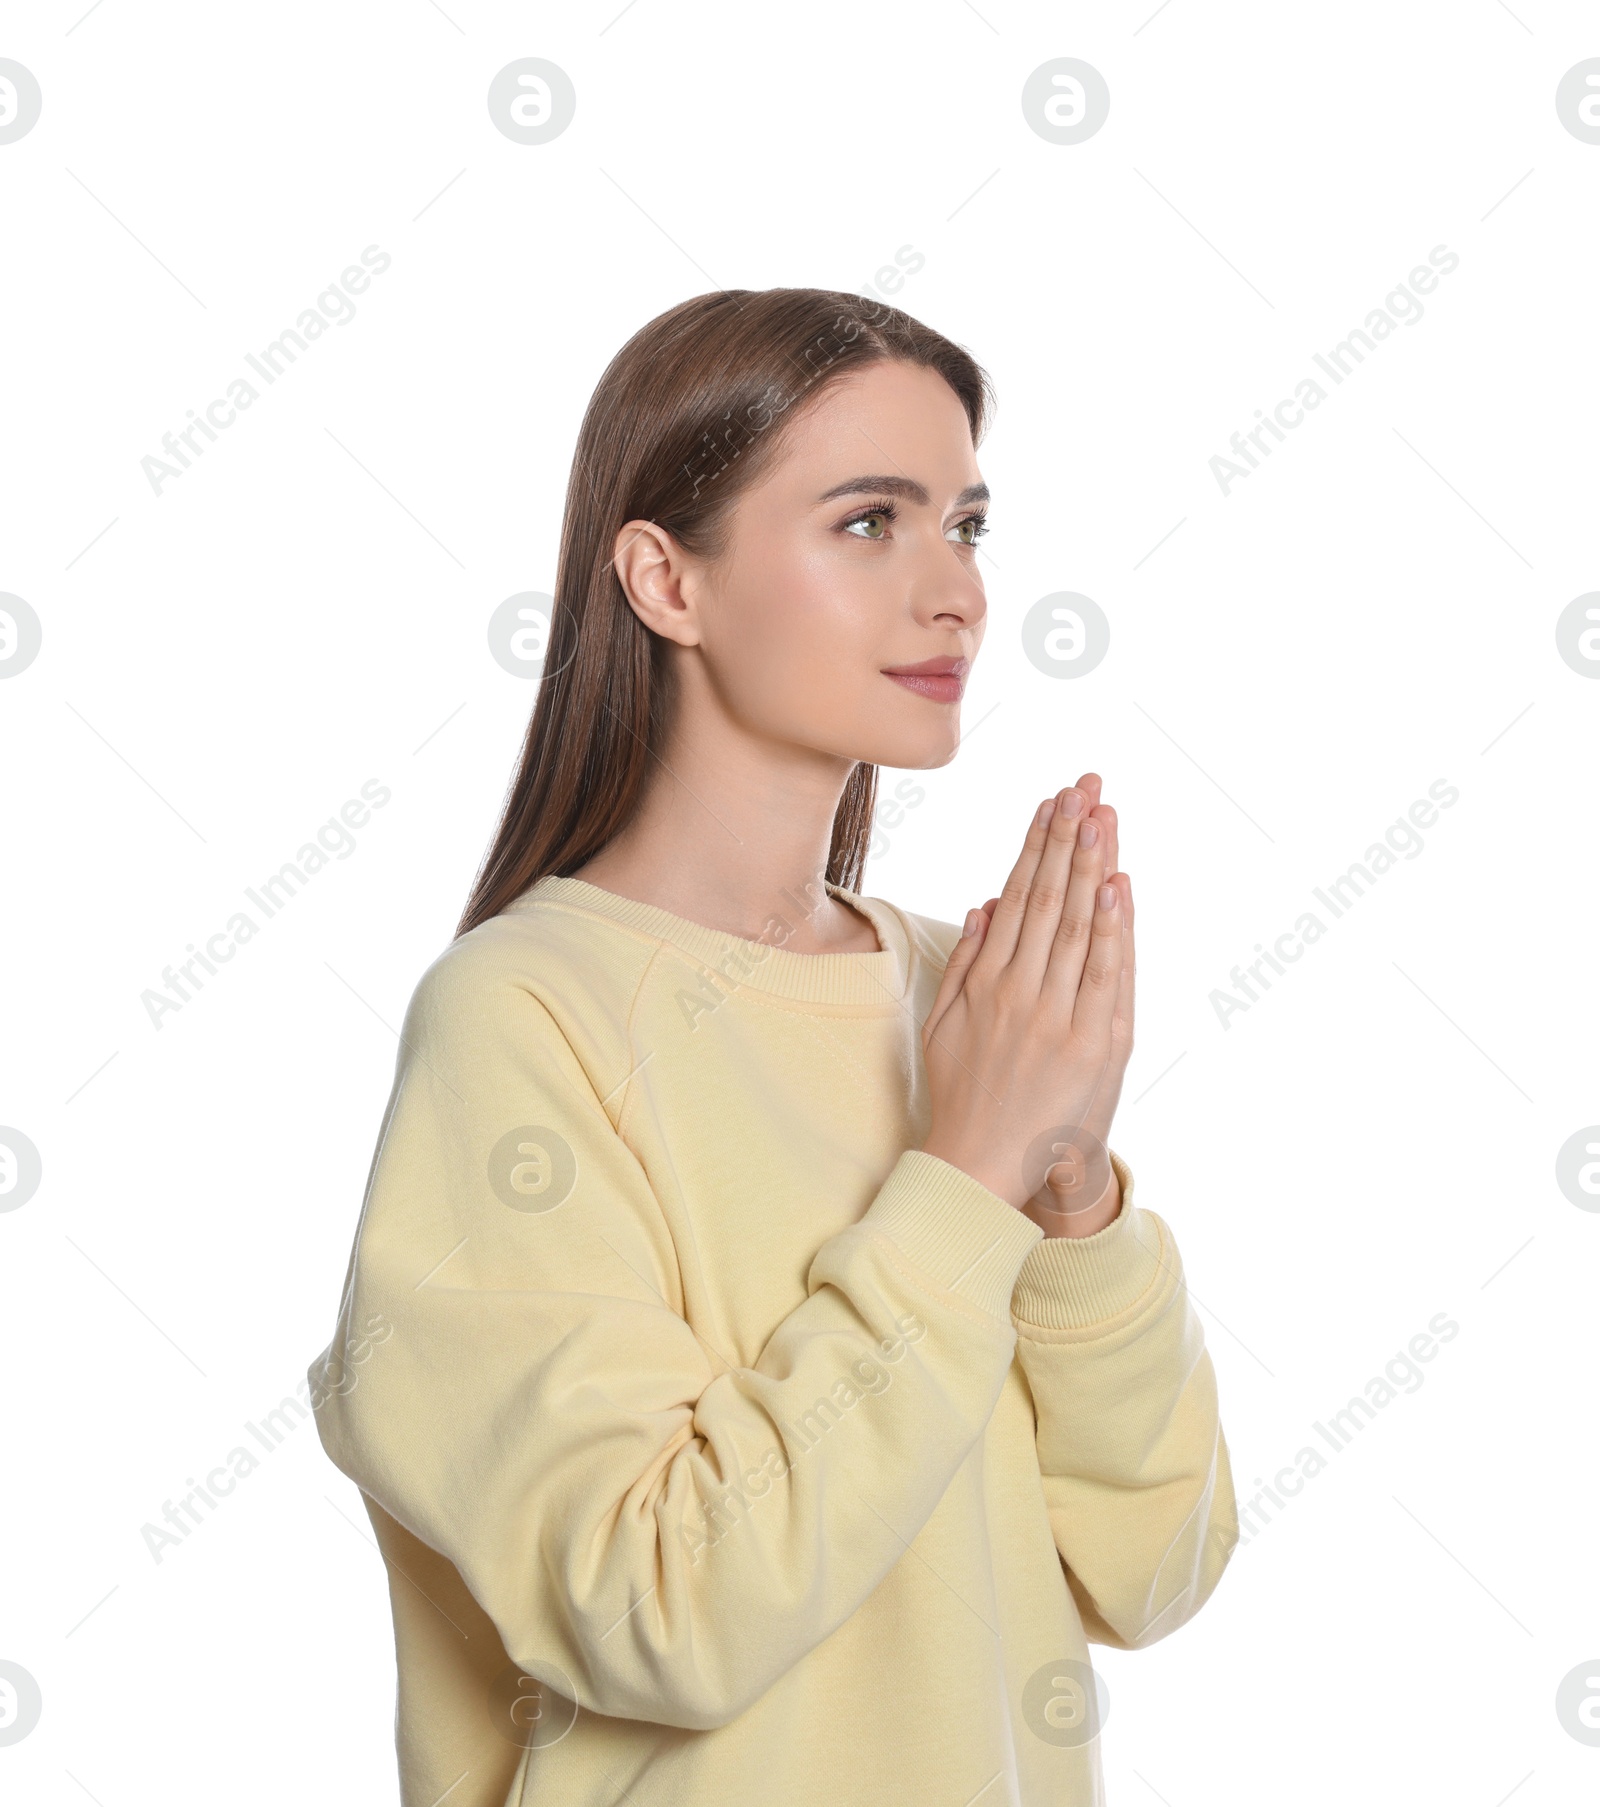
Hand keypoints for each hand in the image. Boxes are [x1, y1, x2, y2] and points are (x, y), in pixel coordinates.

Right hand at [972, 774, 1135, 1236]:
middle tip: (1083, 786)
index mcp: (986, 982)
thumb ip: (965, 962)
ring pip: (1077, 926)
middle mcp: (1021, 991)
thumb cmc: (965, 1095)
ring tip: (1101, 816)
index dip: (1036, 845)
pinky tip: (1117, 886)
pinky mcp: (1094, 1044)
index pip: (1018, 897)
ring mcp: (1059, 1016)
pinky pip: (1106, 974)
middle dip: (1067, 837)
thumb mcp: (945, 1025)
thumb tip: (984, 904)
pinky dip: (1112, 929)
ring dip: (1091, 866)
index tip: (1051, 802)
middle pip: (1049, 898)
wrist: (984, 1167)